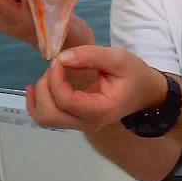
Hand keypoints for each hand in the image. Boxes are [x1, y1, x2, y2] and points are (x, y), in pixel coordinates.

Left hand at [26, 45, 167, 131]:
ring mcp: (79, 124)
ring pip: (46, 118)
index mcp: (100, 110)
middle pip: (50, 114)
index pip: (66, 101)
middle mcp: (87, 123)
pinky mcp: (74, 119)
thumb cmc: (134, 74)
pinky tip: (37, 87)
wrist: (145, 92)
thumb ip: (91, 56)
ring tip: (51, 74)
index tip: (60, 59)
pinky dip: (37, 103)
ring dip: (41, 94)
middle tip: (56, 66)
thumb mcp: (118, 59)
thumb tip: (62, 58)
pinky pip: (48, 117)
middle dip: (45, 87)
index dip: (56, 78)